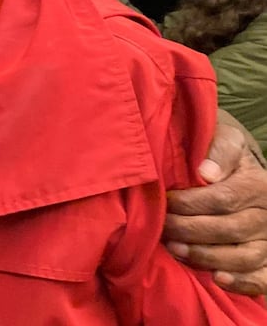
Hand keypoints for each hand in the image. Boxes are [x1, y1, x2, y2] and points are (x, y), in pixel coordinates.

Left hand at [165, 122, 266, 294]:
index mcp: (258, 183)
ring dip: (208, 257)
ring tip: (177, 251)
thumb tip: (206, 172)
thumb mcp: (225, 137)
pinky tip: (217, 278)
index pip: (223, 199)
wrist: (240, 166)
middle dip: (191, 232)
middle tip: (163, 231)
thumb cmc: (223, 151)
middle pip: (230, 230)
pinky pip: (263, 278)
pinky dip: (243, 282)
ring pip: (245, 256)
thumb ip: (219, 150)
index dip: (190, 204)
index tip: (165, 203)